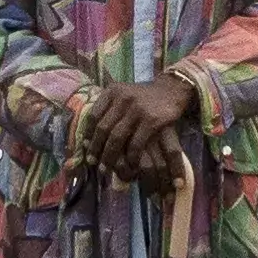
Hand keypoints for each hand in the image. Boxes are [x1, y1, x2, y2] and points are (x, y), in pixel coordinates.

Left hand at [82, 75, 203, 190]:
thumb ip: (109, 108)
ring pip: (117, 138)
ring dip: (109, 156)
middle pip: (103, 129)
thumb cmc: (144, 96)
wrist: (172, 89)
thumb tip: (89, 134)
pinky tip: (129, 164)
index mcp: (112, 91)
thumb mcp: (124, 94)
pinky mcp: (152, 120)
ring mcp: (137, 109)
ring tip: (106, 168)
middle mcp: (123, 98)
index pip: (94, 115)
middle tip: (92, 162)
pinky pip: (136, 143)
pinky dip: (130, 156)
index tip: (85, 147)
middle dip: (95, 149)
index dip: (87, 134)